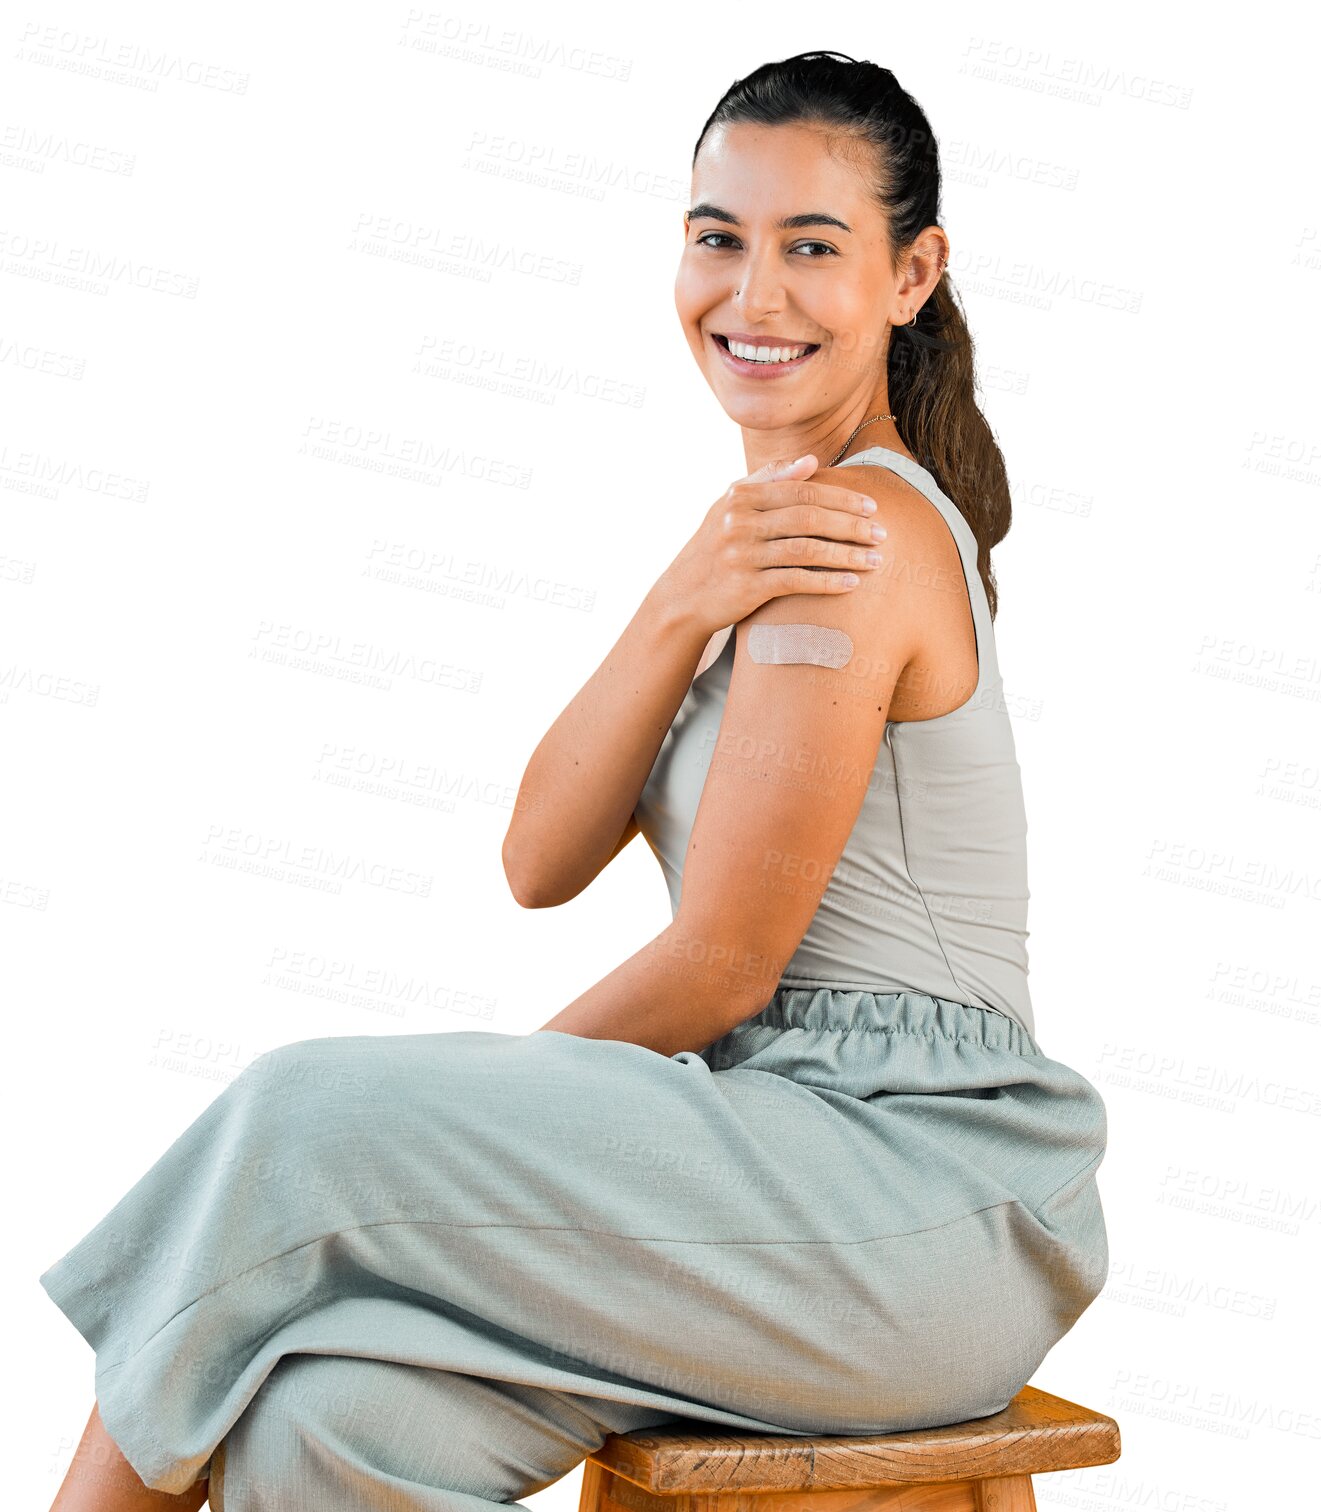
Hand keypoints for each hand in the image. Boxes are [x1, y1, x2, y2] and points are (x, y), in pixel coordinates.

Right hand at [656, 452, 886, 638]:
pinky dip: (827, 582)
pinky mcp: (746, 588)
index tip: (872, 506)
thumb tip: (811, 460)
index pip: (802, 491)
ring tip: (875, 559)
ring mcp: (742, 556)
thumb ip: (769, 480)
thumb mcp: (731, 506)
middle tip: (882, 533)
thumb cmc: (715, 547)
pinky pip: (796, 582)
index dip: (842, 498)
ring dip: (847, 554)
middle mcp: (739, 523)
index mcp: (740, 497)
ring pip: (807, 550)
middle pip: (809, 518)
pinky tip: (852, 584)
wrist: (682, 596)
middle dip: (851, 525)